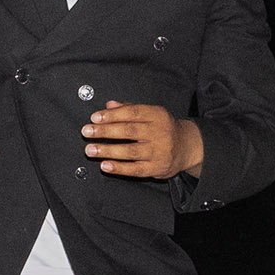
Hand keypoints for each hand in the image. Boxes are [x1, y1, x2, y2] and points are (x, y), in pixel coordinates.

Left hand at [84, 101, 202, 181]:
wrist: (187, 147)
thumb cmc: (164, 128)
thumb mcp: (151, 113)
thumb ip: (129, 109)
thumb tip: (109, 105)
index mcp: (157, 115)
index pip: (132, 113)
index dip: (112, 115)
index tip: (95, 118)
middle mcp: (160, 133)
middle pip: (129, 131)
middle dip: (105, 131)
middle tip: (87, 132)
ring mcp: (159, 152)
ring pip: (130, 151)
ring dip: (108, 150)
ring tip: (91, 149)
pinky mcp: (157, 168)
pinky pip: (135, 169)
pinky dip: (119, 168)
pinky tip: (105, 165)